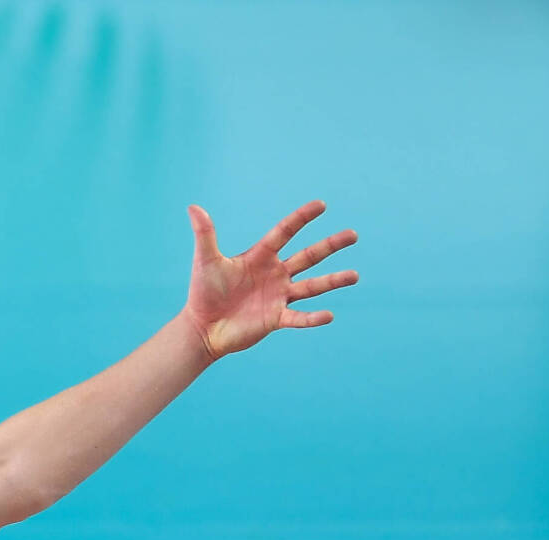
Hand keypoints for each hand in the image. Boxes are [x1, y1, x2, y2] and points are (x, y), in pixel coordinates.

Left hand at [182, 200, 357, 362]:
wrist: (202, 327)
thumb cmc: (203, 292)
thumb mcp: (205, 261)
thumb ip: (205, 234)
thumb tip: (193, 206)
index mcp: (260, 256)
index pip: (285, 232)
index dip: (301, 218)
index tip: (321, 204)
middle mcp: (275, 274)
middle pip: (308, 256)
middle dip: (330, 245)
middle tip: (353, 234)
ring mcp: (278, 296)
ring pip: (312, 286)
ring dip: (333, 280)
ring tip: (355, 275)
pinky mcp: (276, 319)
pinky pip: (299, 317)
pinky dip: (313, 318)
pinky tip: (329, 315)